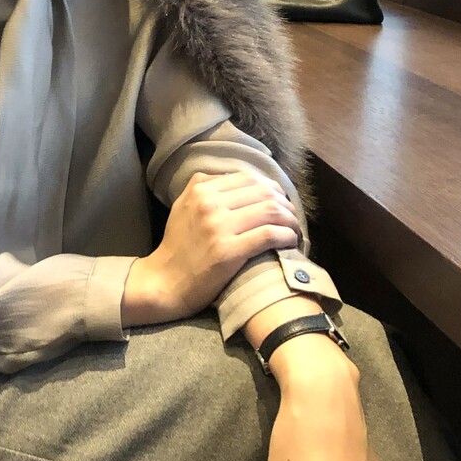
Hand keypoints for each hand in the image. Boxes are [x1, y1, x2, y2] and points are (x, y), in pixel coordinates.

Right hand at [121, 170, 300, 325]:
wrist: (165, 282)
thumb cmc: (177, 247)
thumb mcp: (182, 206)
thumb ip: (202, 187)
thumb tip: (232, 177)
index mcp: (200, 190)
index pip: (249, 178)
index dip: (271, 189)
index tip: (279, 202)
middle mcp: (209, 204)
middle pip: (264, 192)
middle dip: (285, 204)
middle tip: (291, 218)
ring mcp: (218, 227)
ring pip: (271, 211)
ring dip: (291, 220)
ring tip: (294, 231)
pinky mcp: (228, 251)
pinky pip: (270, 235)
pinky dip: (287, 236)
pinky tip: (290, 242)